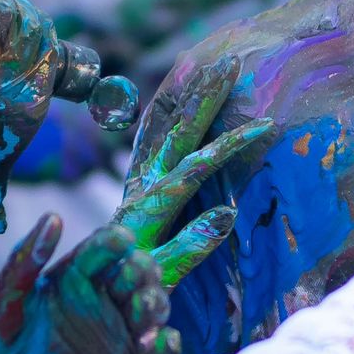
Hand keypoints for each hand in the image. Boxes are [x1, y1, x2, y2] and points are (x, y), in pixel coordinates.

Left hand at [0, 214, 181, 353]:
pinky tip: (149, 348)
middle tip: (133, 290)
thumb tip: (53, 217)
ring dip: (155, 305)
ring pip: (158, 302)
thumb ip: (22, 265)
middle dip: (144, 273)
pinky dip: (165, 342)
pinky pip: (166, 345)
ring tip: (141, 327)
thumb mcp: (2, 311)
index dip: (116, 241)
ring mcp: (123, 331)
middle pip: (140, 269)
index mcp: (73, 281)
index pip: (105, 247)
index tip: (122, 245)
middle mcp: (103, 301)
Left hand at [115, 54, 276, 287]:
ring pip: (164, 128)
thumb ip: (189, 247)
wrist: (88, 289)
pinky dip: (165, 114)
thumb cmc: (127, 288)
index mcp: (152, 204)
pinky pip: (151, 141)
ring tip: (207, 68)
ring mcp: (139, 181)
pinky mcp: (137, 186)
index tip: (266, 124)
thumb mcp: (159, 275)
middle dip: (206, 97)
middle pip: (178, 131)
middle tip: (230, 63)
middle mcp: (144, 185)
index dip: (232, 144)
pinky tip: (176, 101)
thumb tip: (227, 212)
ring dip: (187, 98)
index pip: (198, 165)